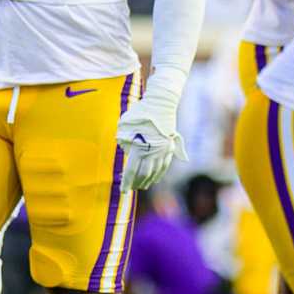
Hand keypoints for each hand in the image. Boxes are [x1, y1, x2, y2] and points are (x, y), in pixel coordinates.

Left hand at [116, 73, 184, 191]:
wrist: (161, 102)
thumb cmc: (139, 113)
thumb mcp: (124, 127)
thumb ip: (124, 142)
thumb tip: (128, 153)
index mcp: (139, 148)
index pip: (131, 171)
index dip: (127, 183)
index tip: (123, 191)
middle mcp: (152, 152)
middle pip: (144, 174)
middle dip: (137, 183)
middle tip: (132, 188)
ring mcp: (162, 150)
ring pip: (155, 171)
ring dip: (148, 180)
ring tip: (142, 186)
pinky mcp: (169, 147)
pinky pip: (164, 165)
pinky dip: (159, 174)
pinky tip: (155, 179)